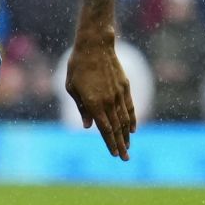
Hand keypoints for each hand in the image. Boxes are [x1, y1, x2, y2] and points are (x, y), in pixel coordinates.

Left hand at [66, 36, 135, 160]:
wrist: (95, 45)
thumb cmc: (77, 66)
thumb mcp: (72, 88)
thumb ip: (82, 109)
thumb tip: (89, 126)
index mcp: (94, 104)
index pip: (104, 129)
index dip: (109, 143)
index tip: (114, 155)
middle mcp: (109, 101)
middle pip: (117, 128)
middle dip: (121, 145)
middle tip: (125, 159)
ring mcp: (119, 94)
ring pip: (125, 119)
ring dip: (127, 135)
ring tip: (128, 147)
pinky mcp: (125, 87)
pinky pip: (130, 107)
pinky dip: (132, 119)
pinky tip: (133, 128)